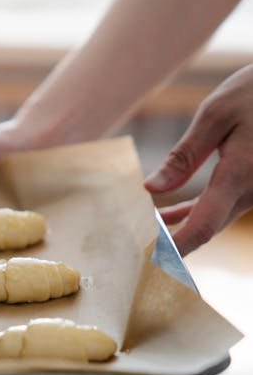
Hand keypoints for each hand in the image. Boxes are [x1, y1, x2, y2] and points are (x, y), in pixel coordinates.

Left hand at [144, 64, 252, 255]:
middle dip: (171, 242)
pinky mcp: (252, 184)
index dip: (175, 248)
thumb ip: (184, 155)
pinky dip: (192, 213)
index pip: (202, 225)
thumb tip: (151, 188)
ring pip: (212, 220)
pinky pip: (220, 208)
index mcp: (240, 173)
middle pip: (206, 228)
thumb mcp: (215, 114)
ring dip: (179, 228)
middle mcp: (252, 189)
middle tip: (132, 249)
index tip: (149, 260)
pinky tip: (165, 216)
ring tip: (141, 231)